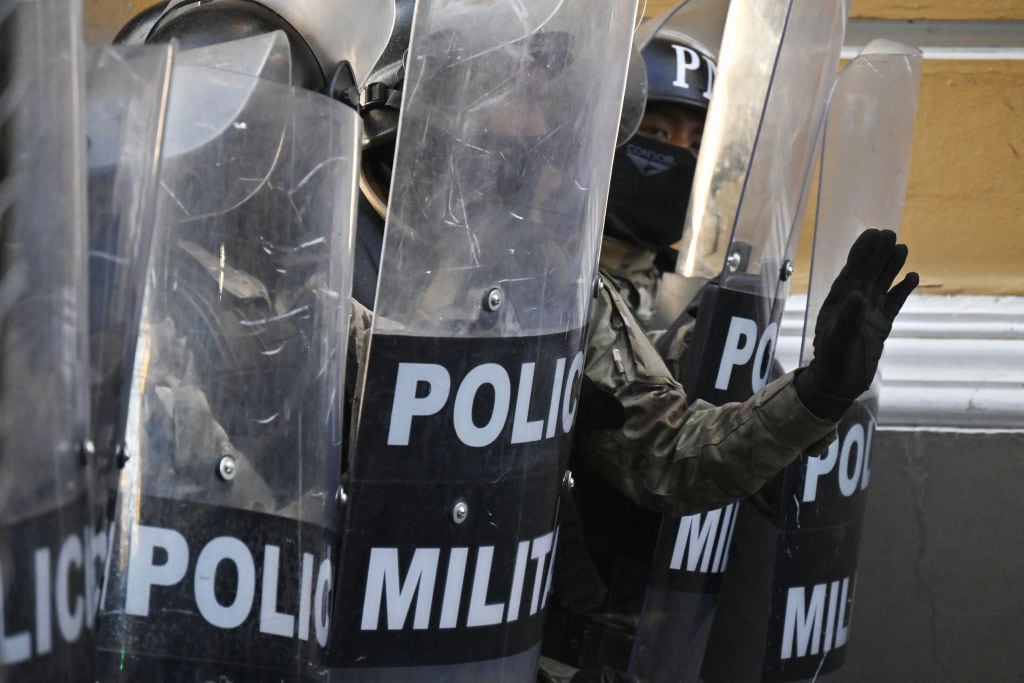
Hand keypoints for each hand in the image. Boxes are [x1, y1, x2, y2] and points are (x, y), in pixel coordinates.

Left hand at [796, 228, 918, 419]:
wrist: (839, 384)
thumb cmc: (832, 360)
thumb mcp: (836, 339)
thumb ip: (847, 317)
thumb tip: (858, 295)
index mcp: (839, 301)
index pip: (852, 271)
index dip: (862, 252)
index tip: (873, 234)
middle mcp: (854, 302)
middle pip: (869, 272)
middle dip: (878, 253)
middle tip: (890, 233)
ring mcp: (869, 312)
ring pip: (883, 284)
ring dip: (891, 266)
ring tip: (902, 247)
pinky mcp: (881, 325)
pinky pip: (894, 303)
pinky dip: (902, 290)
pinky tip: (912, 277)